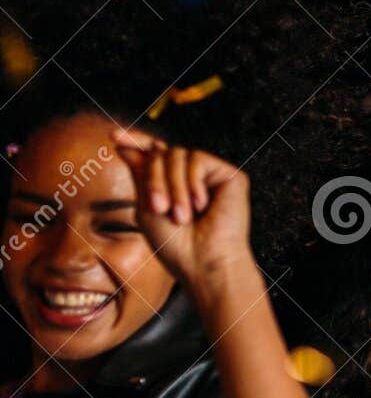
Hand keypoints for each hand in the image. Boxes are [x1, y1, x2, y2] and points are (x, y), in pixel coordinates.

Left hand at [112, 128, 254, 286]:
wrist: (205, 262)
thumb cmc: (176, 245)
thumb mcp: (146, 207)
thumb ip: (139, 174)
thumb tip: (123, 144)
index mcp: (171, 184)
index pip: (154, 153)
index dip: (135, 140)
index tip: (113, 135)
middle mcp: (191, 177)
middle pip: (161, 153)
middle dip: (154, 179)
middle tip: (158, 208)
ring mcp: (211, 176)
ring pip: (178, 155)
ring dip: (173, 185)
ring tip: (181, 215)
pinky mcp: (230, 176)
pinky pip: (198, 159)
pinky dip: (192, 181)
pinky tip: (201, 204)